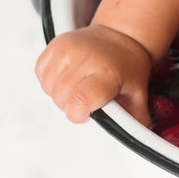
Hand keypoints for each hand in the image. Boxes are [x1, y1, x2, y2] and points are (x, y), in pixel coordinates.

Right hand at [34, 24, 153, 125]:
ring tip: (79, 86)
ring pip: (49, 88)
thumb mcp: (138, 94)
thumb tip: (134, 142)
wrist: (121, 35)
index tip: (88, 113)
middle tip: (88, 99)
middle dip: (72, 106)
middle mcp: (85, 58)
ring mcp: (67, 49)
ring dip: (60, 94)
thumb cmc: (128, 67)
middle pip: (61, 98)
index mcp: (107, 72)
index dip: (79, 114)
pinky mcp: (55, 44)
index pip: (80, 100)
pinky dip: (51, 80)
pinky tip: (68, 76)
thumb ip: (134, 120)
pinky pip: (41, 73)